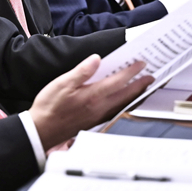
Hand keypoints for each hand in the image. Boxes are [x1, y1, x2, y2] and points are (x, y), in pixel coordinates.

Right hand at [29, 56, 152, 149]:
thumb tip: (96, 59)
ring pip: (123, 104)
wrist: (41, 131)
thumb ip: (81, 71)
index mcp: (93, 95)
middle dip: (140, 85)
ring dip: (135, 95)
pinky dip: (124, 103)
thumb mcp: (62, 83)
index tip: (141, 64)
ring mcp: (98, 116)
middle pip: (126, 95)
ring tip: (142, 88)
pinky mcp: (94, 122)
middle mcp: (99, 107)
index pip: (118, 81)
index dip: (131, 71)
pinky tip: (123, 101)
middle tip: (151, 76)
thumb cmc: (49, 107)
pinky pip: (116, 110)